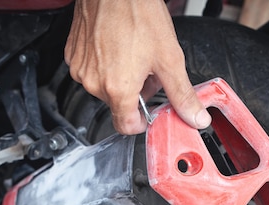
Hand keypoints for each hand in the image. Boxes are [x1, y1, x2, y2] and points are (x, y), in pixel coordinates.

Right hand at [64, 0, 211, 134]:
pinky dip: (106, 64)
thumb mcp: (169, 58)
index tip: (150, 111)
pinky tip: (118, 46)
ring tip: (134, 53)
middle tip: (149, 69)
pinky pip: (91, 71)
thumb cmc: (137, 13)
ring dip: (121, 78)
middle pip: (118, 104)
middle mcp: (94, 82)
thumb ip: (182, 94)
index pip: (126, 126)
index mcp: (117, 88)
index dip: (142, 121)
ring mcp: (81, 68)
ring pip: (105, 87)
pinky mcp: (73, 55)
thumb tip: (196, 117)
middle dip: (136, 93)